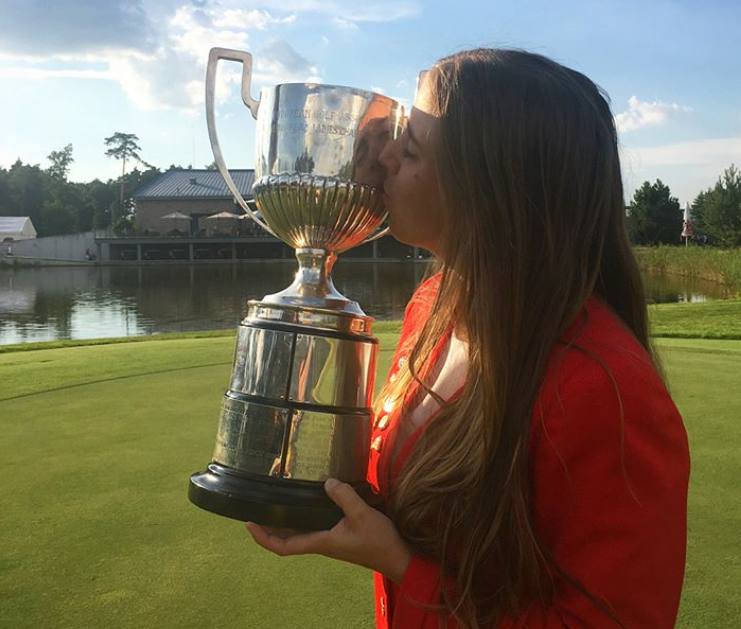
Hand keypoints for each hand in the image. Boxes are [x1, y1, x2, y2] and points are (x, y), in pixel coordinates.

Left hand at [244, 478, 411, 582]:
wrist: (398, 556)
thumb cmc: (380, 542)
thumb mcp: (362, 515)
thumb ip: (345, 497)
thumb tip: (328, 481)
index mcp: (321, 542)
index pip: (284, 547)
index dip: (264, 538)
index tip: (249, 524)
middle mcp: (321, 542)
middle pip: (287, 538)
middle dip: (270, 526)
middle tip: (257, 506)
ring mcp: (330, 538)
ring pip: (300, 531)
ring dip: (285, 521)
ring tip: (275, 501)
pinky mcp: (340, 533)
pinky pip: (314, 525)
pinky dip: (304, 515)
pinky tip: (308, 500)